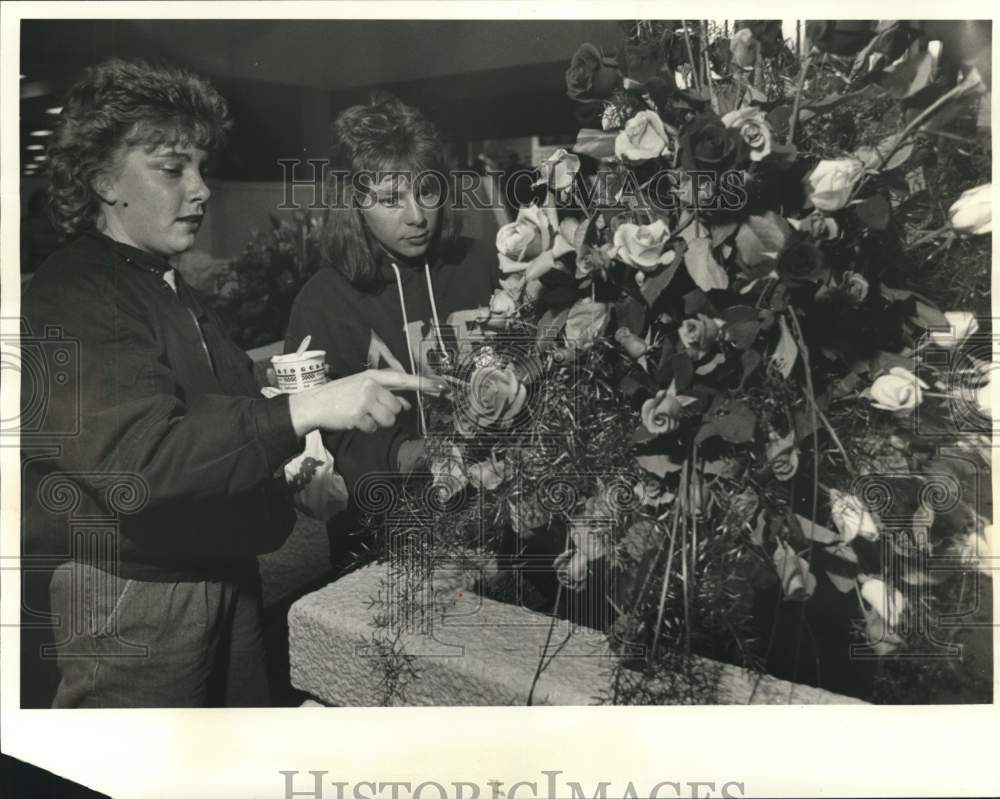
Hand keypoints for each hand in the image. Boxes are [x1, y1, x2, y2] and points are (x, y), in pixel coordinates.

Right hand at [288, 370, 446, 435]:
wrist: (315, 404)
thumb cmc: (342, 396)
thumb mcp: (364, 388)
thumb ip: (386, 394)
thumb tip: (406, 405)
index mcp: (373, 376)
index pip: (404, 379)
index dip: (424, 384)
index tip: (442, 387)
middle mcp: (370, 385)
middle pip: (397, 407)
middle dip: (387, 413)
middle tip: (370, 410)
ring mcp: (364, 400)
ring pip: (388, 420)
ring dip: (377, 422)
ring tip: (362, 415)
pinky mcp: (357, 415)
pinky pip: (373, 428)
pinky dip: (366, 428)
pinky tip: (353, 421)